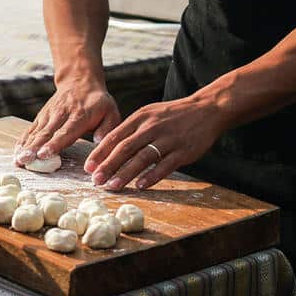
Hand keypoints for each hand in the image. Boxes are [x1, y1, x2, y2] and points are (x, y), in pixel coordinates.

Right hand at [14, 80, 120, 165]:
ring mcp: (49, 115)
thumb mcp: (110, 113)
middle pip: (46, 133)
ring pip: (36, 132)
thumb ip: (107, 130)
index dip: (54, 143)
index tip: (44, 154)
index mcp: (79, 116)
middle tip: (25, 160)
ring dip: (26, 146)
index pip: (65, 131)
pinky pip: (31, 129)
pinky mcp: (41, 116)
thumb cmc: (97, 102)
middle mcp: (61, 114)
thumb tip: (101, 146)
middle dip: (34, 147)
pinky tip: (16, 152)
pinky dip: (23, 140)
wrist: (80, 81)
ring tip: (18, 160)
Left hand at [84, 91, 228, 190]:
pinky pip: (165, 165)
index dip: (100, 153)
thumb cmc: (172, 115)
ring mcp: (168, 139)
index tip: (88, 167)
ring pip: (143, 158)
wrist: (206, 109)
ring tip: (113, 186)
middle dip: (108, 166)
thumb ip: (131, 129)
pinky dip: (152, 176)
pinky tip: (140, 185)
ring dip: (126, 173)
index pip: (115, 136)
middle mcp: (152, 127)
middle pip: (125, 148)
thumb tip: (109, 147)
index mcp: (140, 118)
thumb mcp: (149, 114)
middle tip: (95, 180)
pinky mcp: (183, 151)